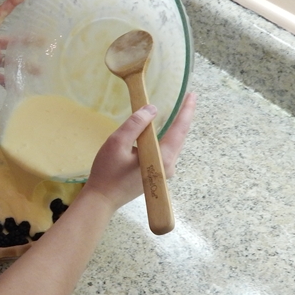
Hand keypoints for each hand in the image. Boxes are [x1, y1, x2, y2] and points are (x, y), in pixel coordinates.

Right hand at [82, 93, 196, 210]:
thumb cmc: (107, 172)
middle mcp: (168, 166)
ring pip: (173, 145)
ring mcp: (164, 172)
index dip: (186, 111)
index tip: (192, 95)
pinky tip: (166, 129)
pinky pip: (166, 151)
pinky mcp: (157, 174)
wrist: (102, 199)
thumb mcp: (117, 143)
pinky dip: (168, 137)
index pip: (178, 131)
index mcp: (161, 158)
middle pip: (179, 137)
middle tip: (188, 98)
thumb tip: (152, 109)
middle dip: (184, 117)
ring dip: (176, 127)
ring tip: (180, 110)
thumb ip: (135, 125)